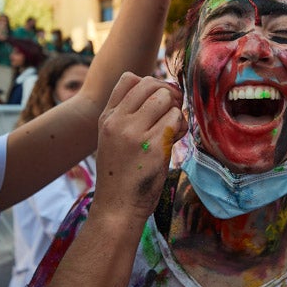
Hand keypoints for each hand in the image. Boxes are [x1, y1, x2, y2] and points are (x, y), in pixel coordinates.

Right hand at [92, 73, 186, 220]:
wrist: (117, 207)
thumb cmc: (122, 174)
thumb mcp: (114, 139)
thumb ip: (132, 115)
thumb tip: (168, 91)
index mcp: (107, 117)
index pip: (130, 78)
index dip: (150, 84)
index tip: (158, 101)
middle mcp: (117, 121)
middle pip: (151, 84)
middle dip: (168, 94)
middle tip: (172, 112)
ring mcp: (134, 133)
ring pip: (166, 99)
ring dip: (175, 112)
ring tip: (170, 131)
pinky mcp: (152, 146)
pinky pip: (176, 119)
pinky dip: (180, 128)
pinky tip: (173, 142)